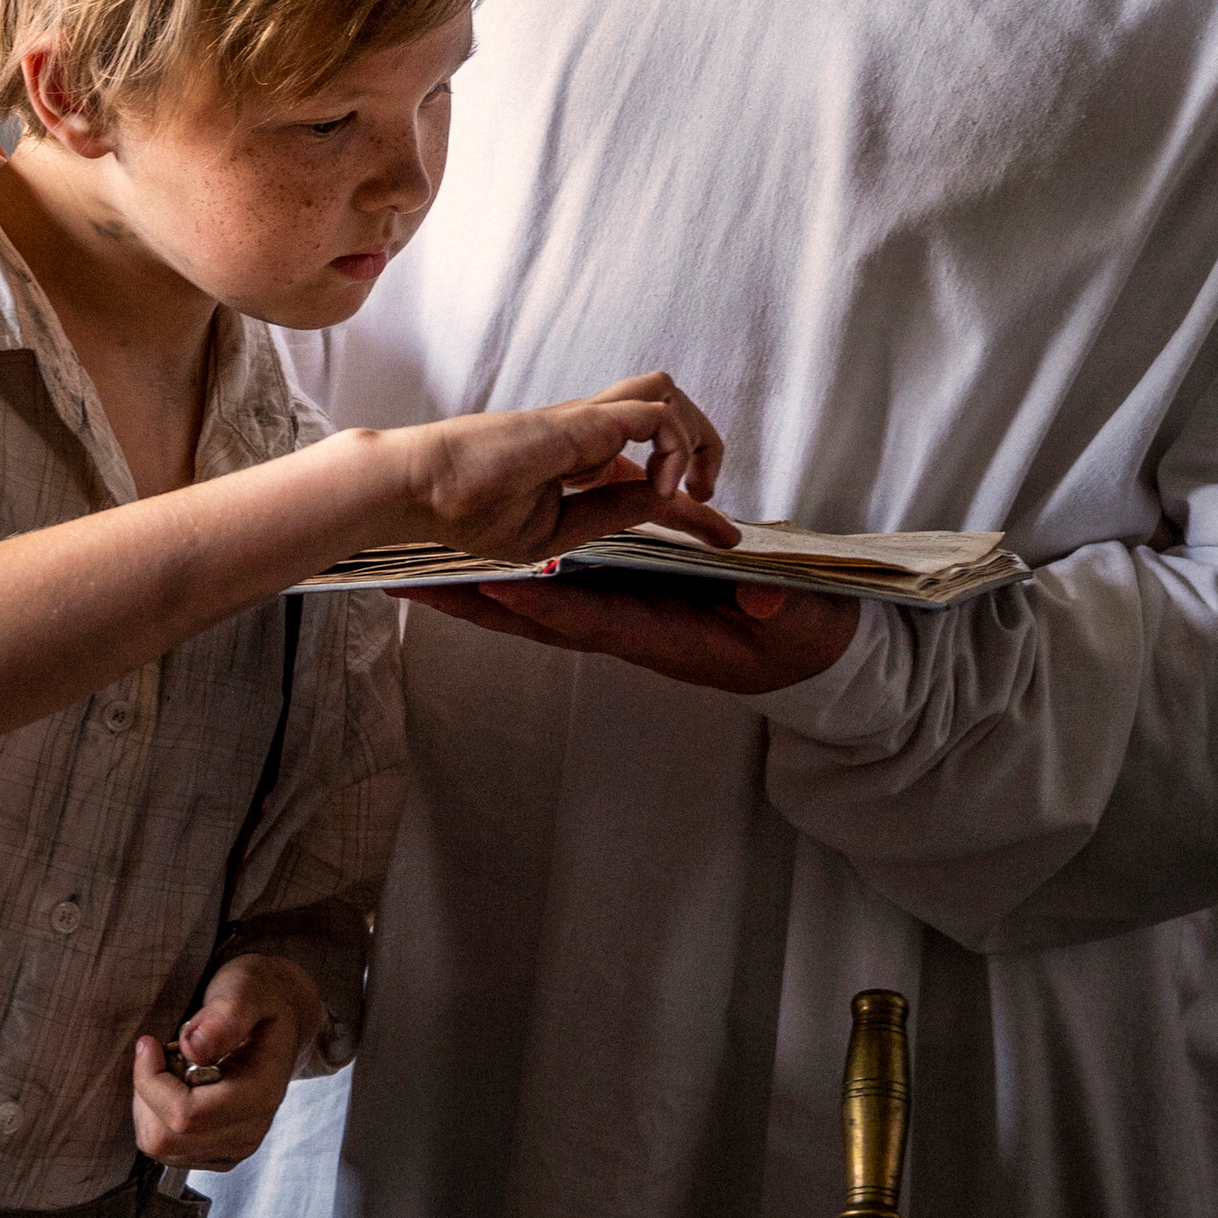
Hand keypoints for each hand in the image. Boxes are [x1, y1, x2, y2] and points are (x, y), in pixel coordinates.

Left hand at [130, 950, 325, 1171]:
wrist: (279, 1018)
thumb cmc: (259, 997)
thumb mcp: (247, 988)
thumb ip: (225, 1015)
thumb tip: (194, 1048)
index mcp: (261, 1093)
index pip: (186, 1115)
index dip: (152, 1082)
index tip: (148, 1044)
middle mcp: (250, 1130)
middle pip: (167, 1139)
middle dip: (148, 1094)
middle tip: (160, 1054)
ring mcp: (235, 1147)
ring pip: (161, 1147)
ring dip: (150, 1105)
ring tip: (172, 1066)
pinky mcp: (219, 1153)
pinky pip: (167, 1151)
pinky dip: (157, 1117)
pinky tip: (176, 1084)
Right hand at [404, 376, 731, 569]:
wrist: (420, 491)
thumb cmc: (467, 511)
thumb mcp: (555, 531)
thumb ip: (608, 513)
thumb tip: (659, 501)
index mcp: (578, 458)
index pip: (649, 459)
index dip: (692, 494)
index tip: (722, 534)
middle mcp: (586, 430)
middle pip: (665, 404)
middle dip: (705, 444)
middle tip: (708, 498)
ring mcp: (583, 421)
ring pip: (663, 392)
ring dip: (693, 433)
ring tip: (694, 488)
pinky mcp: (579, 422)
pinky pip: (651, 414)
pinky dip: (671, 445)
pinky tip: (664, 488)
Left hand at [407, 575, 857, 694]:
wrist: (805, 652)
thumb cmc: (799, 635)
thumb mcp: (799, 620)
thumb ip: (779, 608)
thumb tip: (762, 602)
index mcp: (662, 635)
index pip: (590, 617)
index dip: (541, 602)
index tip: (489, 581)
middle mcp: (627, 631)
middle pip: (538, 619)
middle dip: (475, 604)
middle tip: (412, 585)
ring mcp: (619, 619)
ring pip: (536, 607)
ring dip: (476, 593)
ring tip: (416, 575)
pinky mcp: (621, 604)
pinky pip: (555, 593)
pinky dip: (510, 581)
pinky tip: (470, 565)